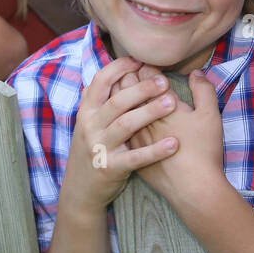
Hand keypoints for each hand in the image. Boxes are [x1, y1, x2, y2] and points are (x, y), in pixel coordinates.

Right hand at [58, 57, 178, 214]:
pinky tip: (173, 143)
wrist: (79, 191)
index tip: (140, 62)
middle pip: (117, 101)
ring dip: (150, 112)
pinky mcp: (110, 168)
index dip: (119, 68)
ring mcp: (99, 147)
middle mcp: (90, 126)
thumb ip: (99, 101)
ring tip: (172, 103)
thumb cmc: (91, 150)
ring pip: (126, 125)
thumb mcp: (87, 124)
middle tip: (165, 82)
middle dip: (142, 89)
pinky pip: (135, 157)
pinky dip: (155, 150)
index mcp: (86, 112)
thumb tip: (114, 74)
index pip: (100, 81)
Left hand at [129, 72, 223, 203]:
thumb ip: (204, 90)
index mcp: (161, 104)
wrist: (191, 188)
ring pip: (118, 109)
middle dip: (127, 77)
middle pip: (127, 89)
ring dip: (118, 96)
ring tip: (121, 88)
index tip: (145, 62)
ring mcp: (133, 136)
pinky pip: (118, 130)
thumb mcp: (210, 116)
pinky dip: (117, 120)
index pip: (146, 77)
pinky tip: (120, 119)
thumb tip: (196, 73)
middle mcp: (143, 118)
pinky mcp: (130, 153)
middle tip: (130, 69)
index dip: (145, 67)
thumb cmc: (203, 151)